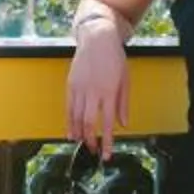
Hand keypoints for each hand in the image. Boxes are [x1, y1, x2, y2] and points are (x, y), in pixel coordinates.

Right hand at [66, 33, 129, 159]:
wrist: (97, 38)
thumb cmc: (115, 58)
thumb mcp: (125, 79)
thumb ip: (123, 103)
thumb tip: (123, 124)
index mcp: (109, 91)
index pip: (107, 123)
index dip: (107, 141)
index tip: (107, 155)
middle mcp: (92, 91)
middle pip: (88, 123)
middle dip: (90, 140)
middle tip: (93, 150)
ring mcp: (79, 88)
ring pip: (76, 117)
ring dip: (78, 133)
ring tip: (81, 143)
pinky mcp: (70, 84)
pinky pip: (68, 107)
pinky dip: (69, 121)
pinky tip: (70, 130)